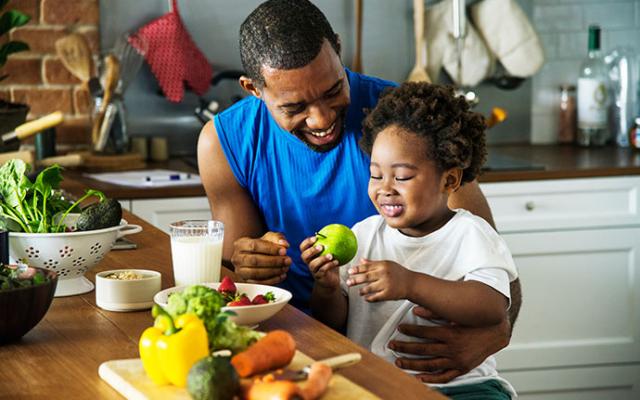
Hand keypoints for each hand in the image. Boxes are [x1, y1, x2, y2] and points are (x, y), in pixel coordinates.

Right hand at [231, 232, 291, 284]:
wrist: (255, 257)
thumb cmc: (263, 246)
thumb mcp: (269, 238)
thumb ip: (277, 238)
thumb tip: (284, 244)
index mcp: (240, 244)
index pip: (254, 246)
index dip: (270, 249)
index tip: (284, 251)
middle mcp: (237, 258)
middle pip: (254, 260)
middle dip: (273, 261)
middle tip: (288, 260)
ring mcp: (239, 271)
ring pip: (255, 273)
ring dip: (273, 271)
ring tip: (285, 268)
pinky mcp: (245, 281)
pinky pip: (258, 283)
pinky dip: (272, 280)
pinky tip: (282, 275)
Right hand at [300, 236, 339, 288]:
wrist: (331, 280)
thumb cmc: (329, 263)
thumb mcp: (330, 252)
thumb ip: (331, 244)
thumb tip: (338, 230)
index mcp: (309, 255)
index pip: (303, 247)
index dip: (307, 242)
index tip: (316, 238)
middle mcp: (309, 262)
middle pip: (304, 256)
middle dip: (311, 250)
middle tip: (321, 247)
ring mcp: (313, 270)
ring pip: (313, 264)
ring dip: (321, 259)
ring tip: (330, 255)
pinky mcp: (319, 277)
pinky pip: (322, 271)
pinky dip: (329, 265)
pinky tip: (336, 262)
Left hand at [346, 258, 413, 301]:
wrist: (412, 283)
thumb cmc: (399, 273)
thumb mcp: (387, 264)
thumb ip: (373, 263)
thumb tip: (361, 260)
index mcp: (383, 265)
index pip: (366, 267)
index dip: (356, 269)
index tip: (349, 271)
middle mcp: (384, 274)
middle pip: (365, 277)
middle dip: (355, 280)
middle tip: (348, 282)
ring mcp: (386, 284)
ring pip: (369, 288)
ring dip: (362, 291)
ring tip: (360, 292)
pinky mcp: (388, 294)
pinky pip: (375, 297)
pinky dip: (369, 298)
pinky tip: (366, 298)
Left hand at [389, 306, 510, 383]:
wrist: (496, 333)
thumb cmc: (474, 321)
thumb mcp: (456, 314)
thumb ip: (436, 312)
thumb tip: (416, 309)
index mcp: (451, 333)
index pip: (425, 332)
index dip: (410, 330)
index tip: (399, 328)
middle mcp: (453, 348)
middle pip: (423, 350)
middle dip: (405, 347)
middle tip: (392, 345)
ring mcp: (457, 360)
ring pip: (430, 365)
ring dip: (412, 364)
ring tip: (398, 361)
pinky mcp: (462, 368)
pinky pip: (445, 376)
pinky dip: (431, 379)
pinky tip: (418, 377)